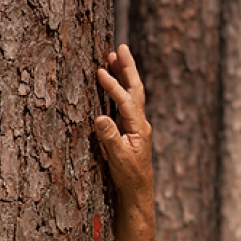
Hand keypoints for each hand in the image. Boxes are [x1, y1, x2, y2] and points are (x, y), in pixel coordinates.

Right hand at [95, 45, 152, 201]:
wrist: (138, 192)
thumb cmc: (129, 177)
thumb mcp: (117, 159)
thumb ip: (110, 138)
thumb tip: (100, 117)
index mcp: (139, 129)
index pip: (126, 101)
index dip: (113, 86)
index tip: (99, 72)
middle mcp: (140, 123)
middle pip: (135, 90)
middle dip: (128, 68)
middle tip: (120, 48)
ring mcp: (136, 125)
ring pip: (132, 94)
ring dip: (124, 75)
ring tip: (114, 57)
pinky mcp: (131, 129)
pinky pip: (126, 103)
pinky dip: (120, 89)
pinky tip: (114, 82)